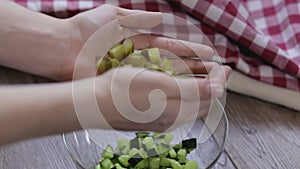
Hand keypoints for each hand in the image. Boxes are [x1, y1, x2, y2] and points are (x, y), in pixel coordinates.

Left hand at [60, 4, 214, 79]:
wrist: (61, 48)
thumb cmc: (85, 30)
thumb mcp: (113, 17)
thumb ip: (138, 18)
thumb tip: (161, 18)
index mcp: (138, 40)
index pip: (171, 46)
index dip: (190, 51)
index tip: (209, 54)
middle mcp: (138, 58)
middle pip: (171, 63)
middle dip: (194, 67)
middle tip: (216, 72)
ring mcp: (132, 72)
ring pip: (163, 77)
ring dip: (184, 80)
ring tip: (206, 84)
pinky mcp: (122, 83)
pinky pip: (147, 87)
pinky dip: (163, 90)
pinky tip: (181, 94)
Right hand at [75, 63, 230, 131]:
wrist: (95, 104)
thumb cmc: (123, 90)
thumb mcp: (161, 85)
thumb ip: (192, 89)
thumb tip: (218, 89)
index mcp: (178, 111)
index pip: (209, 96)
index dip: (219, 80)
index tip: (224, 67)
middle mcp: (173, 120)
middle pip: (202, 103)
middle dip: (212, 87)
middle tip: (217, 72)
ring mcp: (162, 121)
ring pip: (190, 106)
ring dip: (200, 91)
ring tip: (203, 78)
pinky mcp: (152, 120)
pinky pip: (176, 109)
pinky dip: (185, 97)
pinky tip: (180, 90)